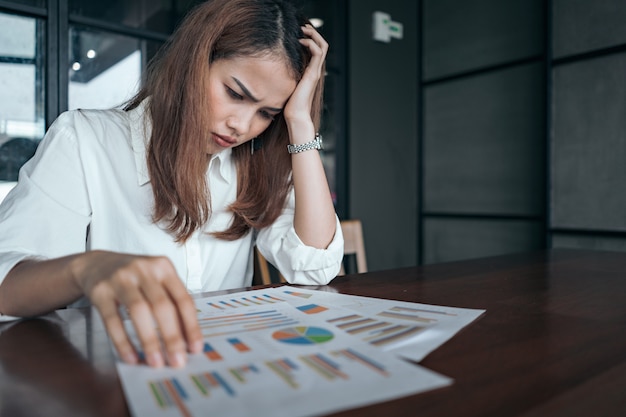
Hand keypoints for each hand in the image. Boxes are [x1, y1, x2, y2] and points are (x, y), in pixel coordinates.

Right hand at [74, 251, 202, 367]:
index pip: (183, 299)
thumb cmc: (134, 277)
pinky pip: (112, 319)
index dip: (191, 326)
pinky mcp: (100, 291)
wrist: (96, 263)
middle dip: (172, 337)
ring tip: (156, 362)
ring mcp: (121, 278)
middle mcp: (144, 269)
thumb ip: (171, 302)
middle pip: (162, 306)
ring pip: (139, 311)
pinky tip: (131, 357)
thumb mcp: (156, 280)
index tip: (195, 348)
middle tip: (177, 362)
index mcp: (164, 267)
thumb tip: (186, 338)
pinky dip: (123, 341)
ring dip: (149, 340)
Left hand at [283, 24, 328, 133]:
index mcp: (310, 73)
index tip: (299, 33)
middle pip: (322, 46)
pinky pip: (317, 53)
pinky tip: (300, 42)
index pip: (316, 51)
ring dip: (314, 35)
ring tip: (303, 30)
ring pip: (323, 46)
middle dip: (314, 33)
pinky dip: (311, 43)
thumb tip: (274, 71)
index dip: (311, 39)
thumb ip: (286, 77)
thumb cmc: (290, 105)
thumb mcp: (287, 86)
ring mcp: (315, 72)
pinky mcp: (313, 74)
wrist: (296, 116)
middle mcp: (315, 71)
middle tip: (303, 27)